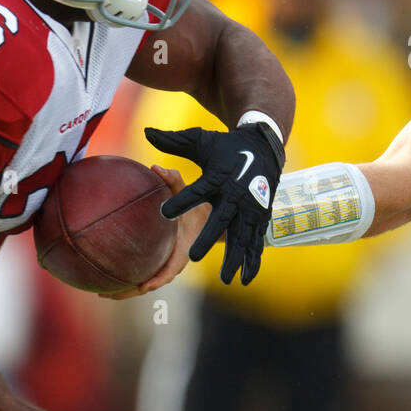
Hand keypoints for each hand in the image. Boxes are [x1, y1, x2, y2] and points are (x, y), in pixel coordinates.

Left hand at [101, 166, 210, 299]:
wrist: (209, 217)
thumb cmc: (197, 204)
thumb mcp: (189, 192)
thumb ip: (174, 180)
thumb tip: (156, 166)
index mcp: (182, 251)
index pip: (170, 270)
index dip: (157, 280)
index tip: (143, 287)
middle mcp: (172, 262)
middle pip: (149, 284)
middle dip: (128, 292)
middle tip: (105, 294)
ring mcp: (164, 264)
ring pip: (143, 282)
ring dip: (124, 290)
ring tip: (100, 292)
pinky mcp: (158, 261)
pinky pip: (141, 272)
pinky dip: (126, 276)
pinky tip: (106, 273)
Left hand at [144, 122, 284, 285]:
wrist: (263, 145)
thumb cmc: (226, 145)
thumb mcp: (200, 140)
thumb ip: (173, 141)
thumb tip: (146, 131)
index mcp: (218, 176)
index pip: (197, 190)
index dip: (181, 201)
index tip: (164, 212)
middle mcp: (236, 193)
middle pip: (221, 219)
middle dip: (207, 238)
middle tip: (192, 257)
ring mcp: (251, 207)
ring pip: (242, 236)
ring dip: (234, 258)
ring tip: (226, 279)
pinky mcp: (260, 215)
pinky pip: (256, 240)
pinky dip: (253, 259)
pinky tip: (246, 278)